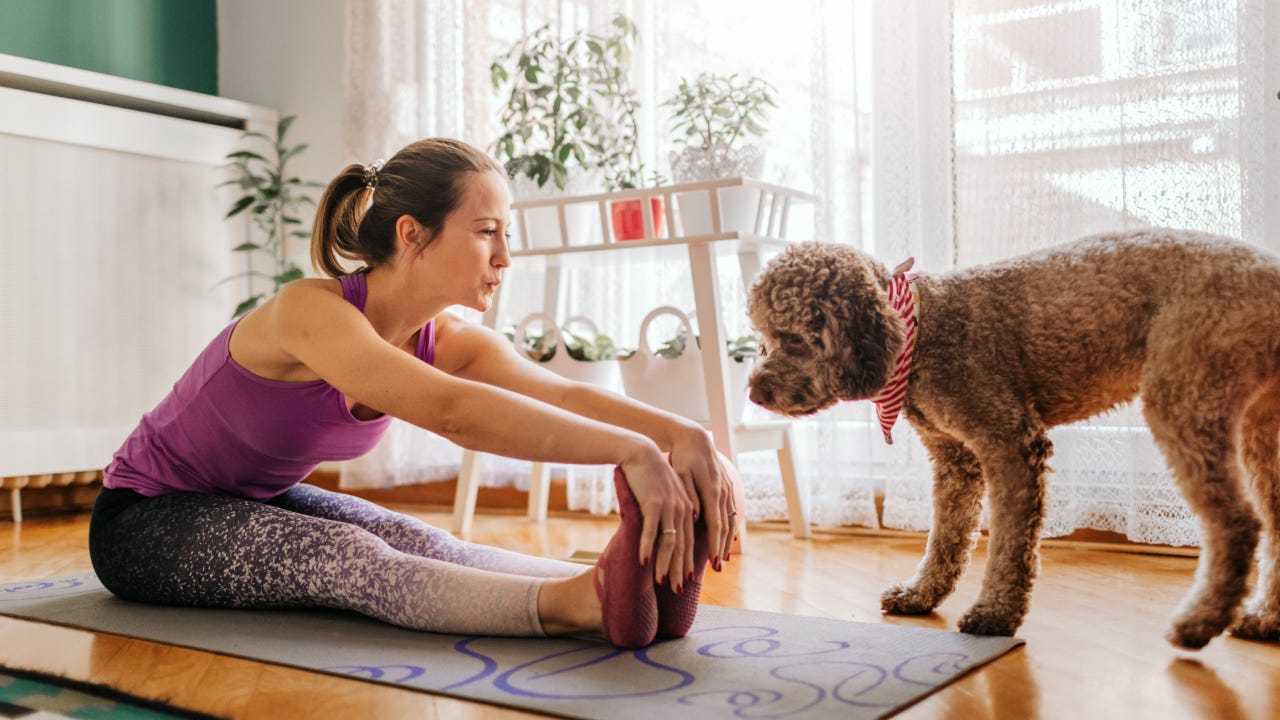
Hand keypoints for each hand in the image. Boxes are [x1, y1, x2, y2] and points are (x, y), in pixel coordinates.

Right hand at [618, 444, 695, 590]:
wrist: (641, 453)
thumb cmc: (651, 474)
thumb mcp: (666, 494)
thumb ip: (672, 511)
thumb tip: (672, 530)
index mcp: (688, 508)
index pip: (691, 541)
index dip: (688, 561)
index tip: (686, 579)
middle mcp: (683, 509)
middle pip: (683, 546)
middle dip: (680, 569)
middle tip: (678, 590)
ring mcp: (669, 507)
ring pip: (669, 542)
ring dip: (665, 564)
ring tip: (660, 583)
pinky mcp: (654, 504)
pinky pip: (651, 531)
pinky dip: (648, 548)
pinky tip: (644, 563)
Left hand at [668, 428, 737, 570]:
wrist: (695, 439)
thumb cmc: (684, 457)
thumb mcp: (682, 474)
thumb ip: (689, 495)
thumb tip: (696, 516)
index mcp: (711, 491)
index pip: (714, 523)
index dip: (714, 543)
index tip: (713, 560)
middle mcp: (722, 493)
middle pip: (724, 526)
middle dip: (721, 548)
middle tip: (718, 568)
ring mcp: (726, 490)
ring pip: (730, 520)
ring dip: (727, 541)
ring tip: (722, 559)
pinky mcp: (726, 489)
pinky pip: (730, 512)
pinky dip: (730, 528)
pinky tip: (728, 540)